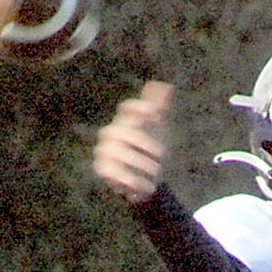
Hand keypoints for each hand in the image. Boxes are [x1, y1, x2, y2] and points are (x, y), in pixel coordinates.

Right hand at [93, 80, 172, 203]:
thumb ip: (161, 109)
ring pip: (116, 150)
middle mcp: (112, 133)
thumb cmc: (150, 153)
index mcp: (126, 121)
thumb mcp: (159, 132)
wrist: (144, 181)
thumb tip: (168, 86)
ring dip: (139, 161)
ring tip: (156, 172)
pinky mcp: (102, 168)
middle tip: (162, 154)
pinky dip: (130, 178)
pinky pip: (110, 171)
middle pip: (122, 129)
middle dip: (143, 141)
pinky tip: (146, 185)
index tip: (154, 113)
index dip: (139, 107)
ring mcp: (104, 150)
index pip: (128, 108)